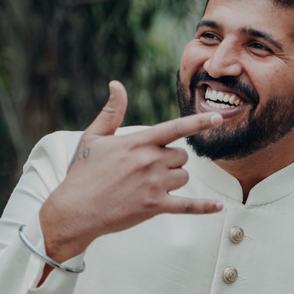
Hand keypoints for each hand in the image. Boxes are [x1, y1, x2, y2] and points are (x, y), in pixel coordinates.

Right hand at [39, 81, 223, 261]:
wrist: (74, 209)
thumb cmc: (82, 172)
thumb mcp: (93, 137)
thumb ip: (111, 112)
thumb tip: (117, 85)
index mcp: (138, 142)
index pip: (176, 128)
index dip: (200, 122)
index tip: (219, 117)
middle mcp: (149, 161)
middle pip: (182, 156)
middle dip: (173, 161)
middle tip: (149, 169)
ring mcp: (154, 184)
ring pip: (184, 177)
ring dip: (174, 180)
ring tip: (149, 185)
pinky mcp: (155, 206)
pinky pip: (188, 206)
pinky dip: (204, 207)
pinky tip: (218, 207)